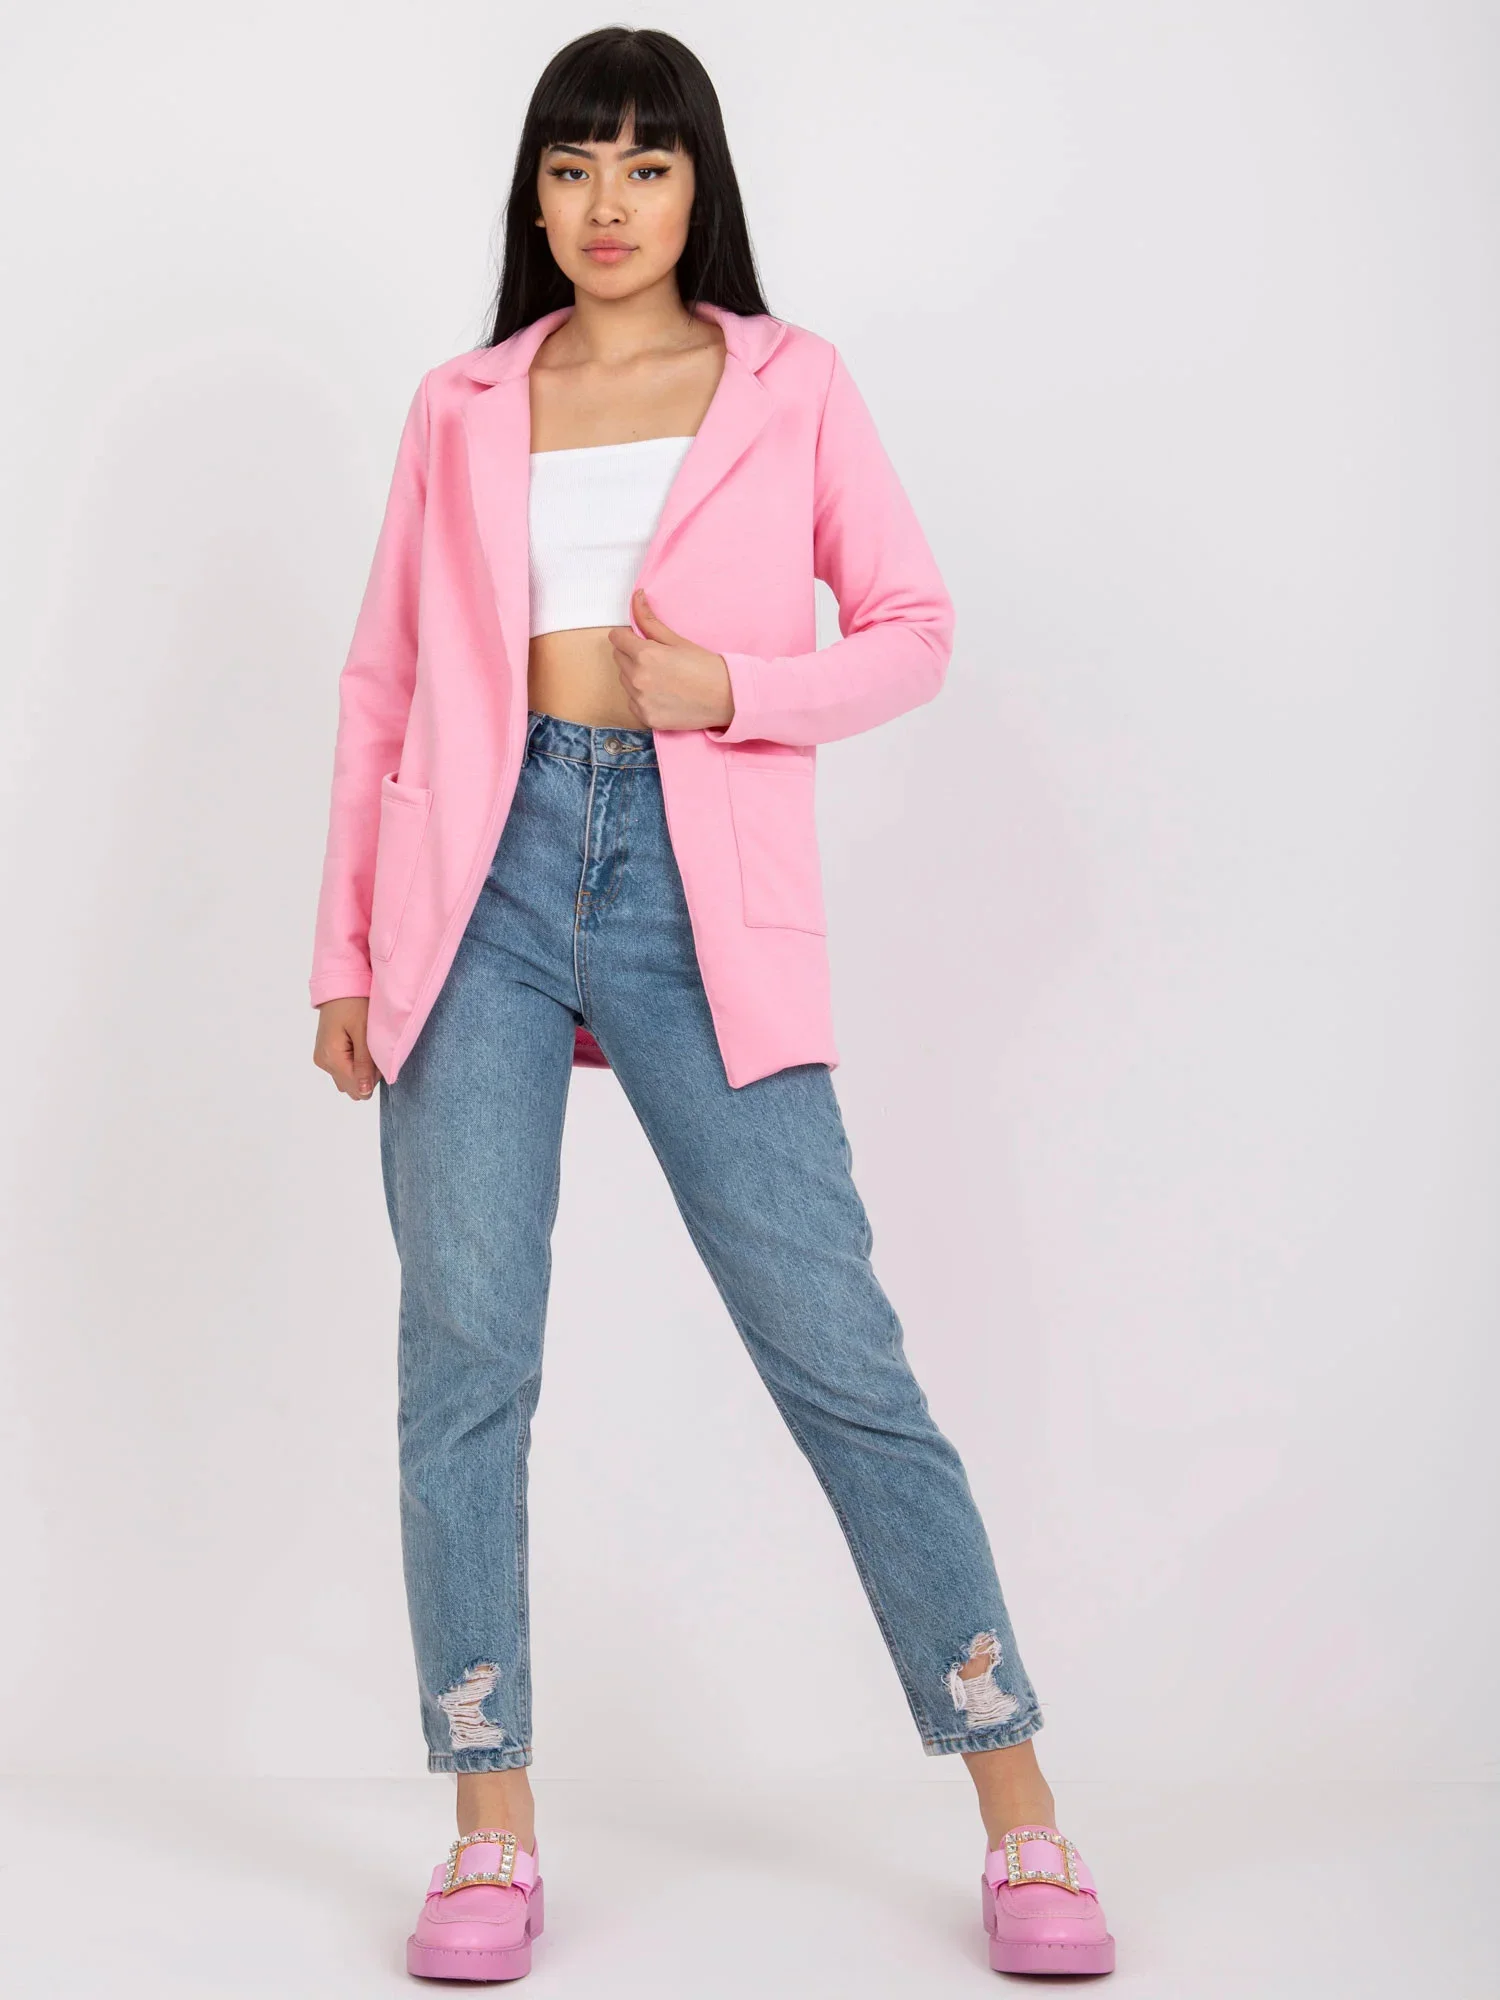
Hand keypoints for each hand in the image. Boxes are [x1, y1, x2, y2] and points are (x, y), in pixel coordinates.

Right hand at [313, 996, 381, 1098]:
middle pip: (352, 1087)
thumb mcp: (364, 1033)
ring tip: (365, 1045)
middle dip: (368, 1075)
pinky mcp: (326, 1055)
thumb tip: (364, 1094)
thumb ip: (364, 1064)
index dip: (374, 1076)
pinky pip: (343, 1070)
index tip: (378, 1055)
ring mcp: (323, 1060)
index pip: (357, 1087)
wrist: (339, 987)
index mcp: (331, 1058)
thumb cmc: (354, 1004)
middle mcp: (323, 1063)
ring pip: (348, 1080)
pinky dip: (355, 1064)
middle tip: (373, 1049)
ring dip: (362, 1070)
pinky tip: (358, 1046)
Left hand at [606, 588, 733, 731]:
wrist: (726, 698)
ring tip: (662, 678)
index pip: (616, 638)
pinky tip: (663, 694)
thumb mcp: (677, 640)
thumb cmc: (706, 666)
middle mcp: (638, 678)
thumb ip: (650, 621)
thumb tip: (636, 597)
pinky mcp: (646, 718)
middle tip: (658, 659)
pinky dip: (642, 697)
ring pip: (625, 681)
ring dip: (636, 676)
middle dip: (632, 655)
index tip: (639, 640)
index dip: (627, 636)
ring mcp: (641, 700)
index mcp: (645, 654)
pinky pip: (632, 702)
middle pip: (619, 658)